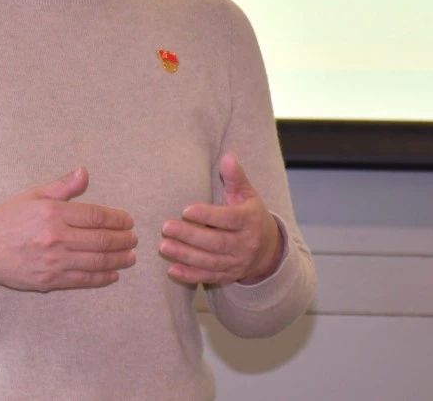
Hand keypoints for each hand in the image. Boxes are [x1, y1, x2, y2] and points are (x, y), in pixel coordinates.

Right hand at [0, 167, 136, 293]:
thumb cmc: (5, 219)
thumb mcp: (32, 195)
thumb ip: (62, 187)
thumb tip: (85, 173)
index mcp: (53, 212)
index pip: (96, 216)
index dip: (117, 219)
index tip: (128, 221)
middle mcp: (56, 237)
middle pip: (102, 240)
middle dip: (123, 240)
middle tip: (134, 239)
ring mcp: (54, 261)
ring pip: (97, 262)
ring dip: (119, 259)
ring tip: (130, 256)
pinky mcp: (50, 281)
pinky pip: (83, 281)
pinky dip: (102, 278)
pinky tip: (113, 274)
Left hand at [159, 153, 282, 285]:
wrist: (269, 250)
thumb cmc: (251, 215)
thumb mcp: (248, 195)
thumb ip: (235, 177)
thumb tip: (227, 156)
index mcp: (249, 220)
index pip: (228, 219)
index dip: (208, 216)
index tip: (186, 210)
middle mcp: (245, 244)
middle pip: (216, 242)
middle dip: (190, 236)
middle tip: (166, 227)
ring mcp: (237, 262)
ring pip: (210, 261)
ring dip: (185, 255)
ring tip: (164, 246)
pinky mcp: (228, 276)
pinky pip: (208, 277)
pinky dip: (190, 275)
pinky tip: (171, 270)